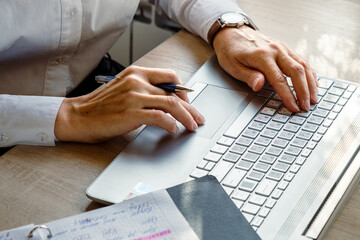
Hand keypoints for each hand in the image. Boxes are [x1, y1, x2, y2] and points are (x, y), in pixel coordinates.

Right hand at [54, 66, 204, 142]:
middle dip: (191, 108)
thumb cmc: (101, 106)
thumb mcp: (125, 89)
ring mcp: (134, 96)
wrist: (78, 117)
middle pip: (174, 92)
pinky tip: (173, 130)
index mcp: (136, 73)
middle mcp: (137, 81)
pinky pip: (160, 117)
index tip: (188, 104)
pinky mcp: (131, 113)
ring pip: (171, 104)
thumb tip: (169, 101)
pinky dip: (170, 124)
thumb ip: (145, 91)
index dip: (184, 91)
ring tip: (191, 126)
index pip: (170, 76)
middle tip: (198, 118)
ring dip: (186, 117)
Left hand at [213, 26, 317, 111]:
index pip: (279, 79)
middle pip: (297, 71)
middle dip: (304, 91)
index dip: (288, 95)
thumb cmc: (231, 51)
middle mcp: (275, 50)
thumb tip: (259, 85)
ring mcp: (282, 47)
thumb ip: (248, 76)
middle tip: (306, 106)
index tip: (294, 107)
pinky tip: (314, 83)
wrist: (232, 32)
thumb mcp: (233, 66)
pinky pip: (301, 60)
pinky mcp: (284, 48)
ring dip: (311, 83)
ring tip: (314, 98)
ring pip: (303, 65)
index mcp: (262, 56)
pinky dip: (310, 72)